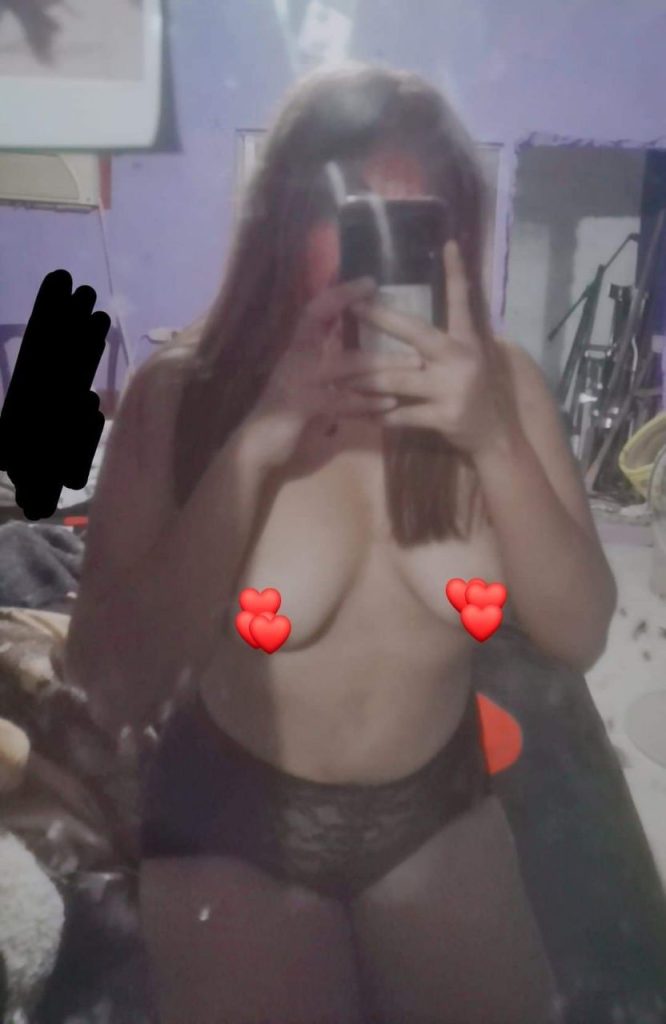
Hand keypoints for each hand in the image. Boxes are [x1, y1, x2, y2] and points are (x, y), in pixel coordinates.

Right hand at [246, 277, 424, 466]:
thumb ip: (327, 367)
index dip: (340, 293)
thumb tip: (351, 347)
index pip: (316, 310)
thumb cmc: (284, 418)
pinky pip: (341, 401)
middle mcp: (295, 358)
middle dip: (364, 314)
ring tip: (413, 364)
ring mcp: (297, 380)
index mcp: (297, 350)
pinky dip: (368, 403)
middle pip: (326, 322)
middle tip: (400, 312)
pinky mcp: (301, 406)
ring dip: (382, 363)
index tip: (369, 281)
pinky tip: (390, 404)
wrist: (255, 450)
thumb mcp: (308, 385)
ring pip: (345, 364)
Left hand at [344, 241, 520, 459]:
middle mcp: (461, 359)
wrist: (493, 436)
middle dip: (383, 319)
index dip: (457, 273)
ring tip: (339, 373)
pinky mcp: (445, 417)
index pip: (462, 300)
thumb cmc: (473, 392)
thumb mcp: (468, 359)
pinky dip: (378, 415)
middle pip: (417, 333)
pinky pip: (402, 415)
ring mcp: (453, 388)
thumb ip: (444, 341)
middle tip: (355, 306)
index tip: (448, 244)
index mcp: (467, 342)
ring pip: (398, 379)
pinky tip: (358, 413)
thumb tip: (410, 324)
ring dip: (366, 378)